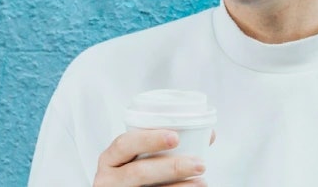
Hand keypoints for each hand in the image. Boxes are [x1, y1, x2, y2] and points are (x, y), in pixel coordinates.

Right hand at [93, 129, 213, 186]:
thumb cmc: (134, 173)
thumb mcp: (139, 158)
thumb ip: (164, 145)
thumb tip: (208, 134)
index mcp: (110, 159)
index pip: (125, 144)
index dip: (149, 139)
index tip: (175, 137)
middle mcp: (109, 179)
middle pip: (139, 172)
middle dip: (172, 167)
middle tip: (199, 164)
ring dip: (180, 186)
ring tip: (202, 181)